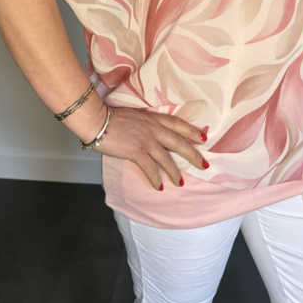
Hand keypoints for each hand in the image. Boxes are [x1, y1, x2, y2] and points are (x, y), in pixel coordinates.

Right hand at [93, 105, 207, 190]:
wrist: (98, 120)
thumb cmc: (112, 117)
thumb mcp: (135, 115)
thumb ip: (146, 124)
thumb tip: (151, 134)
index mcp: (153, 118)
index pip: (177, 123)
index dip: (191, 130)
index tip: (203, 138)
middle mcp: (153, 129)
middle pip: (178, 142)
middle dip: (192, 154)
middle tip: (204, 165)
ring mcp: (146, 140)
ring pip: (166, 158)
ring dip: (175, 172)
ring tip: (181, 182)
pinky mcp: (136, 152)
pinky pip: (150, 168)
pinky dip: (156, 178)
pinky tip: (159, 187)